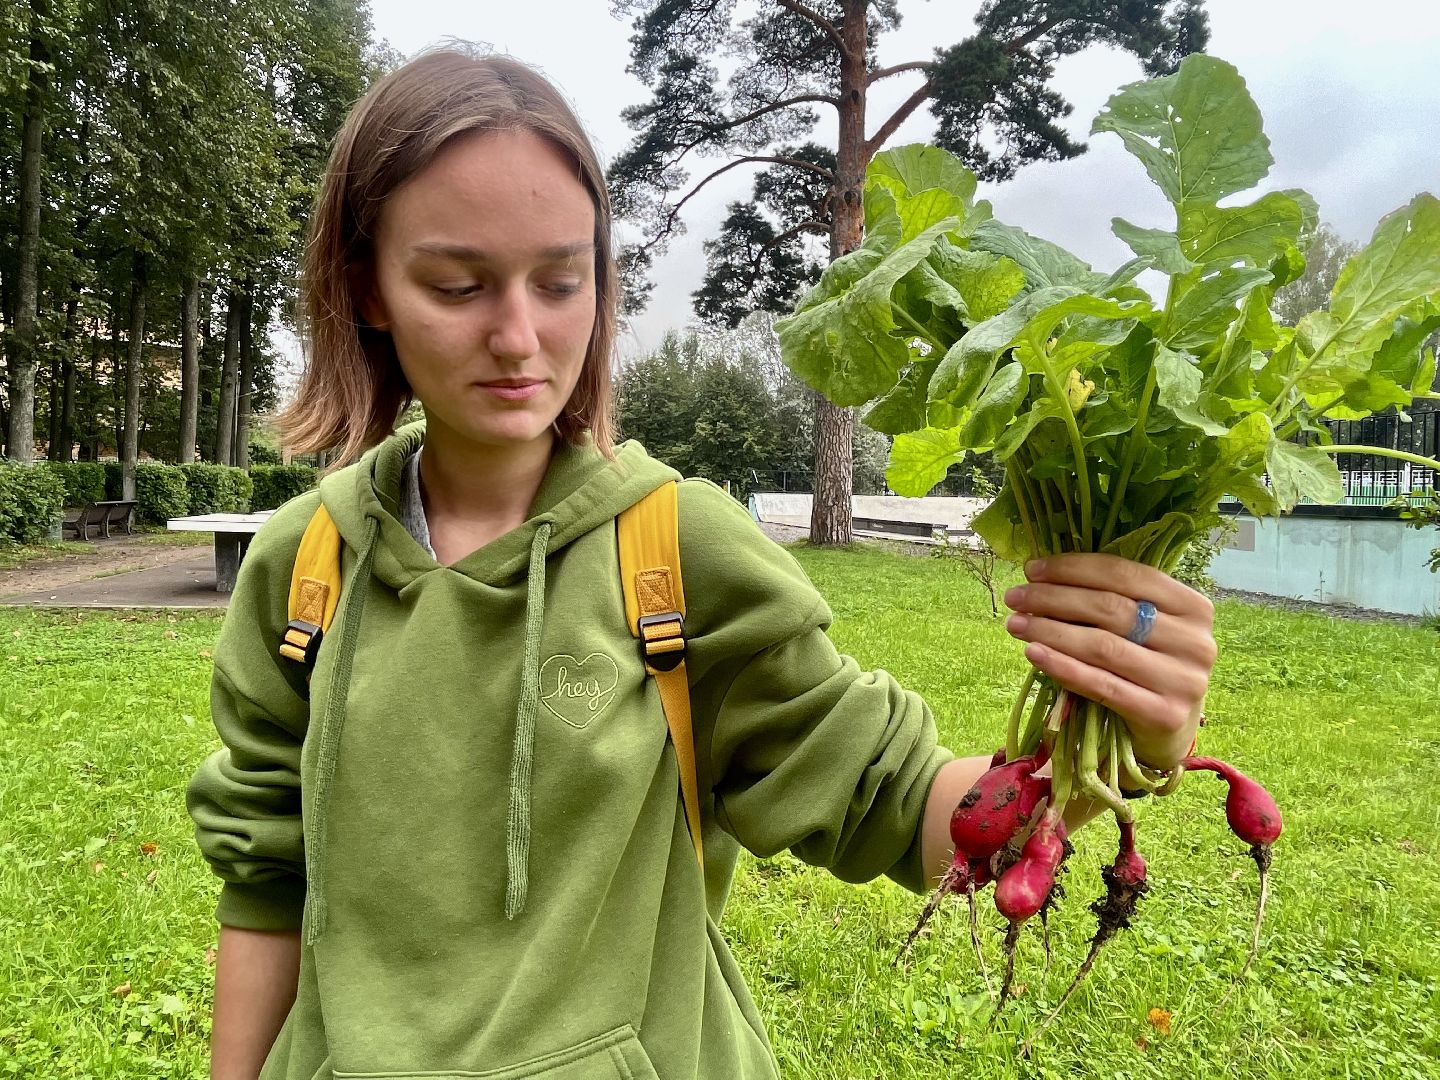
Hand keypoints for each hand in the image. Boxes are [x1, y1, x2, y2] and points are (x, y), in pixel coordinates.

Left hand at [1001, 553, 1215, 770]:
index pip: (1127, 575)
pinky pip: (1101, 685)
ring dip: (1050, 631)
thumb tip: (1043, 574)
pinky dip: (1062, 666)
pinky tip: (1033, 653)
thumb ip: (1112, 599)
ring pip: (1102, 646)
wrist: (1170, 730)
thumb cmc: (1146, 666)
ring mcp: (1183, 680)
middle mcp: (1196, 642)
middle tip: (1015, 596)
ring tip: (1015, 623)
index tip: (1032, 568)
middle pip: (1111, 609)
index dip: (1074, 569)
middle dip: (1054, 598)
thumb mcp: (1144, 627)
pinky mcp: (1164, 714)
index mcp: (1195, 607)